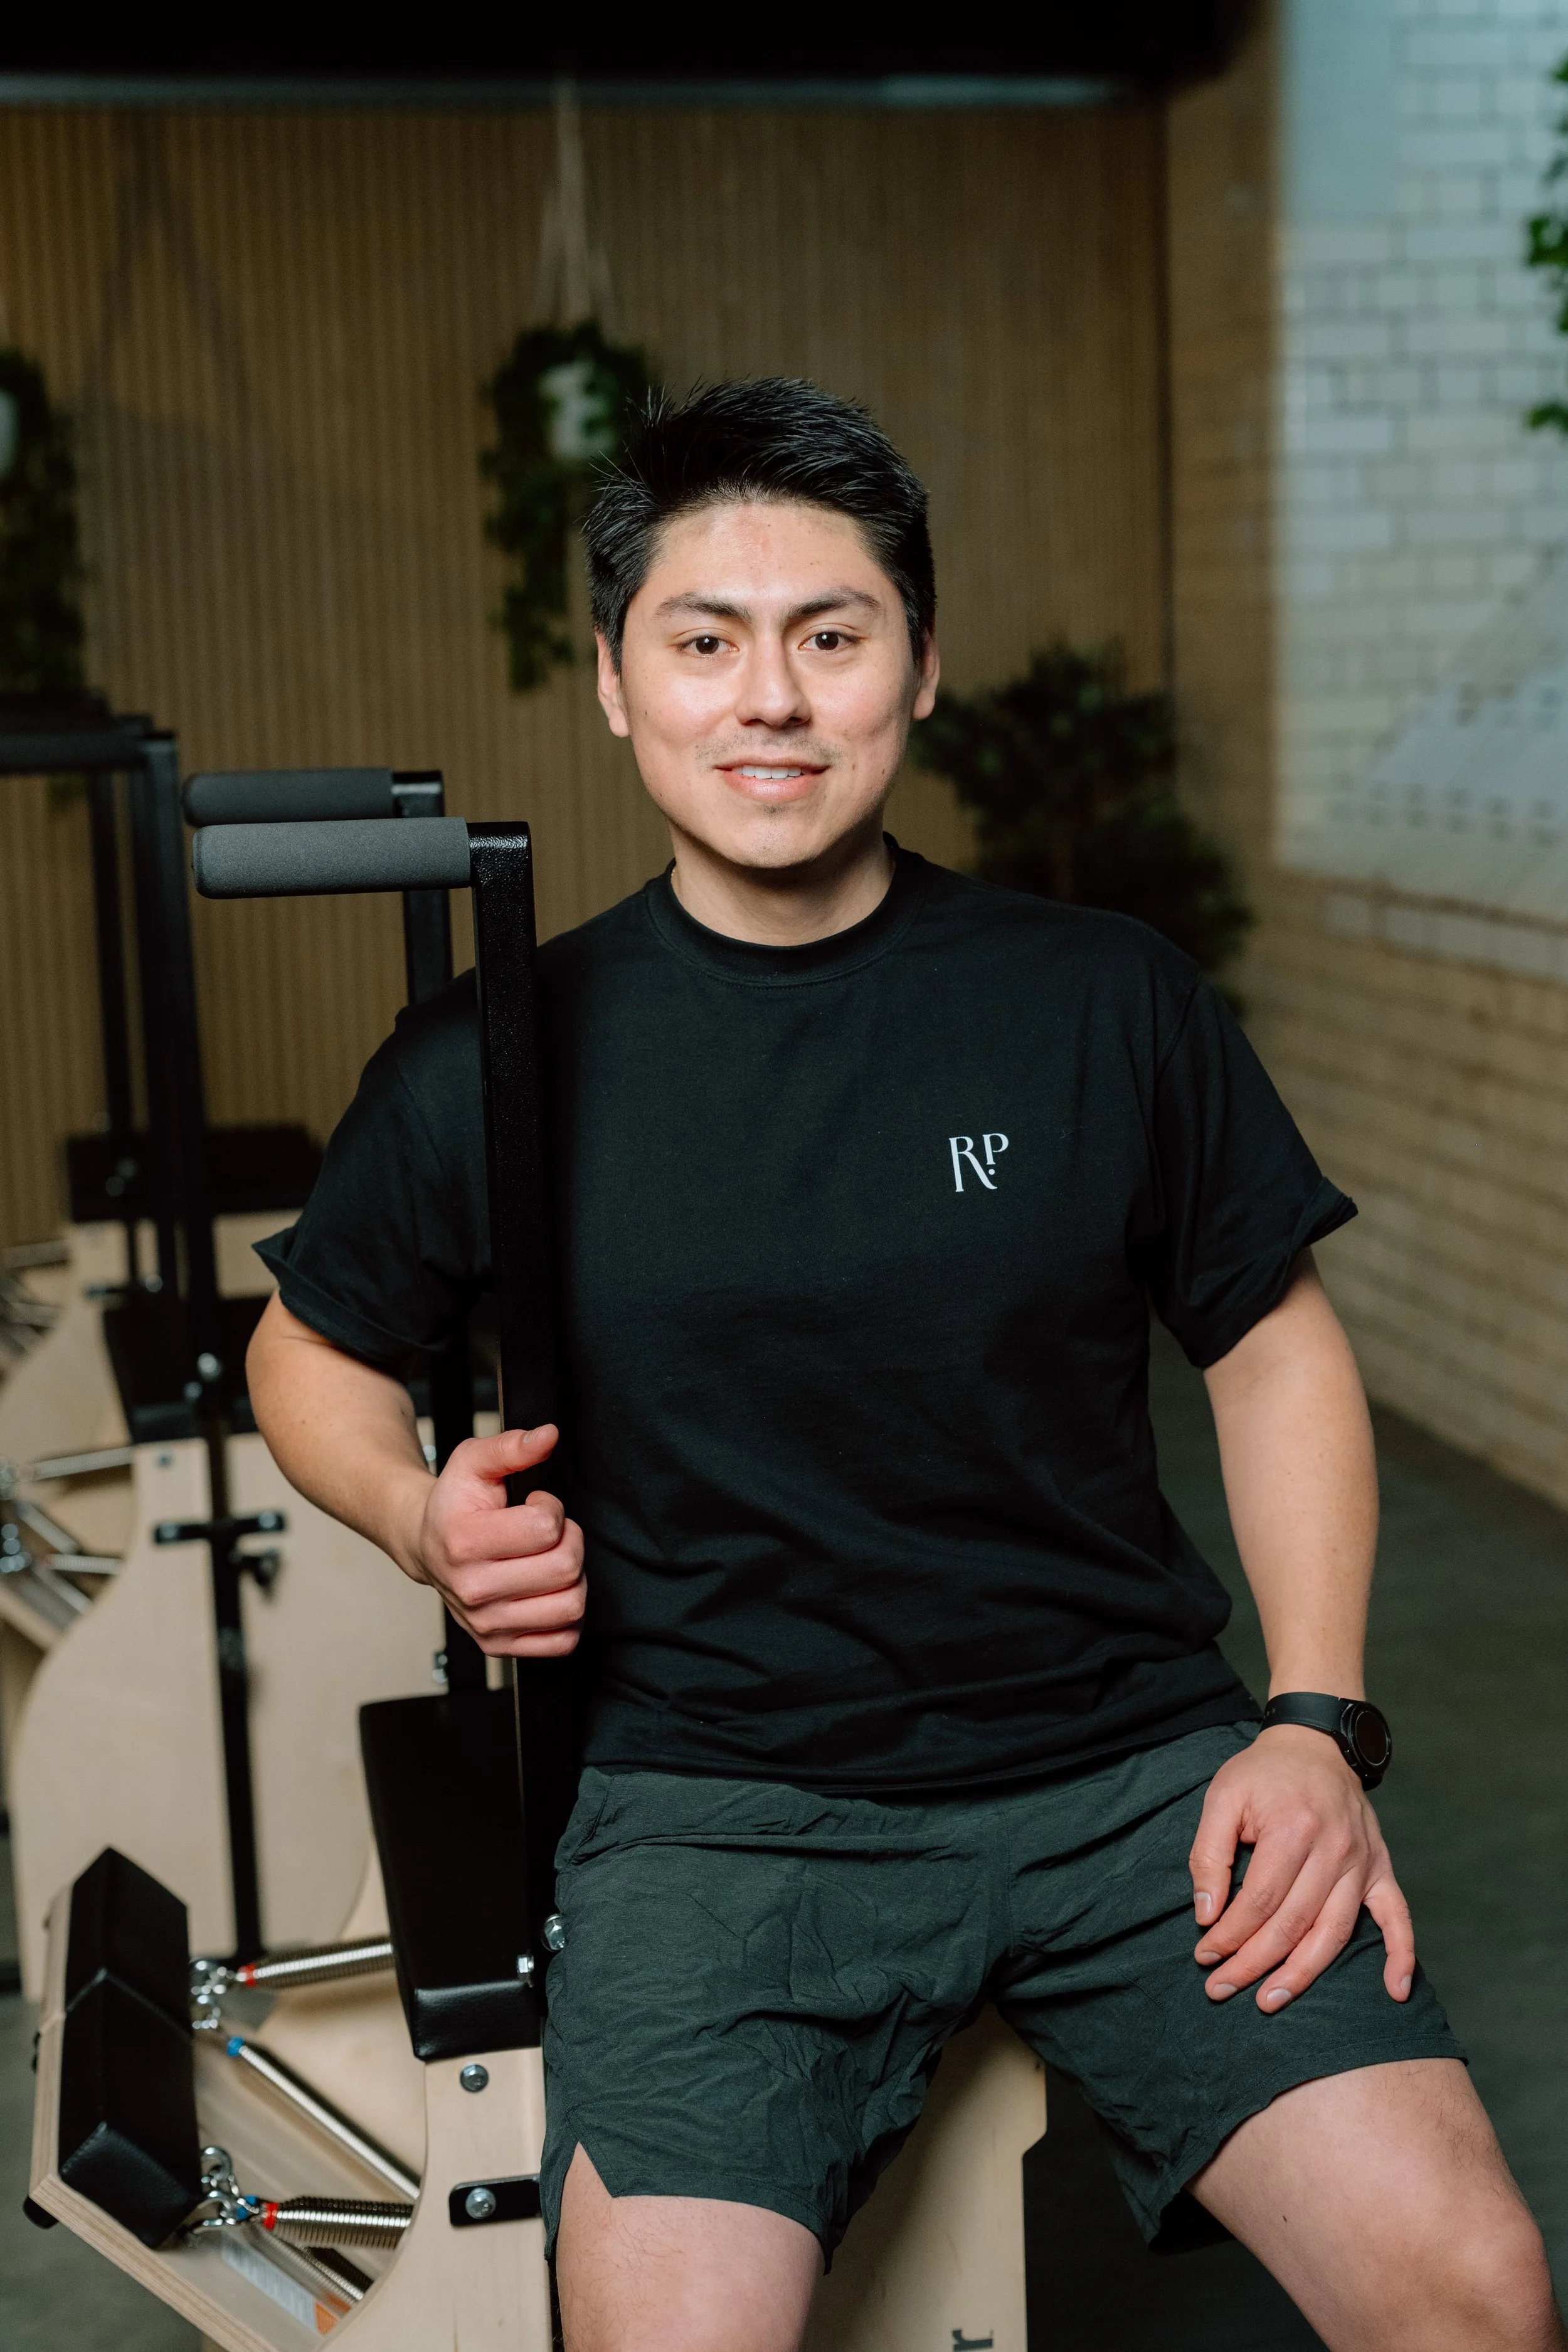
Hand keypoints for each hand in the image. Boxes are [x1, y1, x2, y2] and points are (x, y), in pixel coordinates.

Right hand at [416, 1424, 585, 1658]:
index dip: (551, 1509)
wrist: (427, 1547)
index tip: (535, 1505)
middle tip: (547, 1533)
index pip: (545, 1528)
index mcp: (464, 1543)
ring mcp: (486, 1624)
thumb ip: (511, 1446)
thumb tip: (547, 1436)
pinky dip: (567, 1615)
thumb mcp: (474, 1461)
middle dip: (569, 1540)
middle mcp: (473, 1590)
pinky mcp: (499, 1646)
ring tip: (549, 1560)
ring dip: (572, 1577)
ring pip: (570, 1606)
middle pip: (565, 1568)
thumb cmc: (455, 1505)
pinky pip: (563, 1641)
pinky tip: (548, 1590)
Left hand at [1189, 1725, 1413, 2011]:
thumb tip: (1206, 1914)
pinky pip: (1398, 1917)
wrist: (1314, 1744)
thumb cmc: (1262, 1774)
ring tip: (1271, 2000)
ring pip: (1333, 1933)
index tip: (1205, 1955)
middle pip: (1292, 1925)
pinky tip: (1396, 1990)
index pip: (1259, 1902)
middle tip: (1220, 1988)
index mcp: (1293, 1830)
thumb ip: (1208, 1855)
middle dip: (1253, 1964)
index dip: (1229, 1935)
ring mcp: (1362, 1862)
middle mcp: (1334, 1850)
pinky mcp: (1380, 1868)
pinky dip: (1401, 1955)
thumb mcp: (1222, 1798)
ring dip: (1303, 1974)